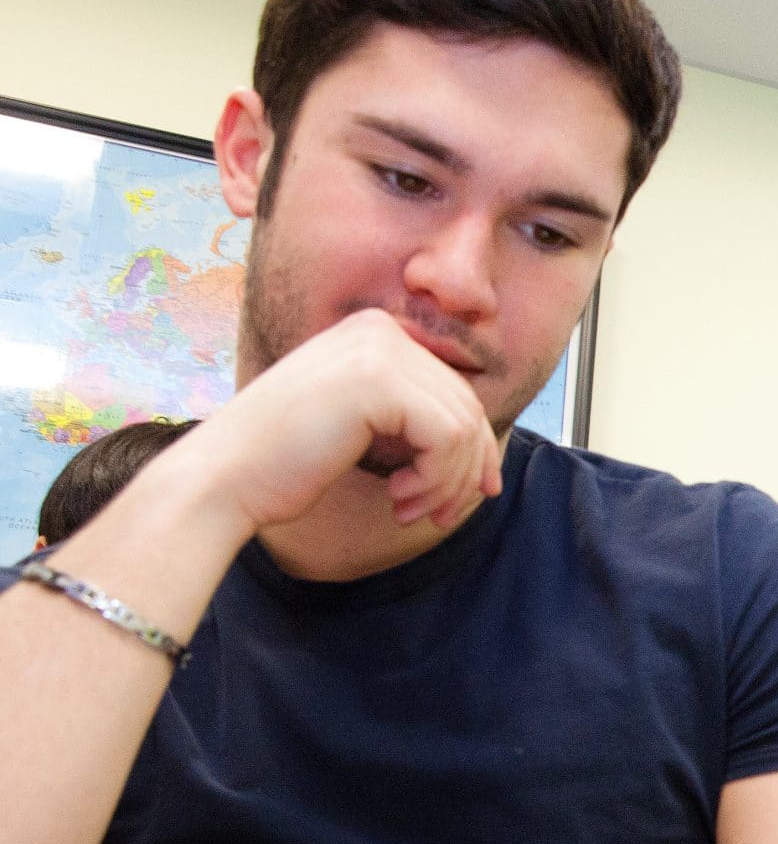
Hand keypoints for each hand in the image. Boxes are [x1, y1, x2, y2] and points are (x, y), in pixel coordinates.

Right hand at [155, 308, 503, 540]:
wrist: (224, 478)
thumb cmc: (286, 463)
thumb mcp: (362, 426)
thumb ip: (414, 418)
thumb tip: (487, 448)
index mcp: (373, 332)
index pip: (454, 393)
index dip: (472, 452)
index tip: (459, 497)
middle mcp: (378, 329)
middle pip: (466, 408)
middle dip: (463, 472)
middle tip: (434, 514)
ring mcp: (378, 349)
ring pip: (465, 426)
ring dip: (448, 482)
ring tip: (411, 509)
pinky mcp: (378, 380)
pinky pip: (449, 437)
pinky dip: (437, 479)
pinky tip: (399, 498)